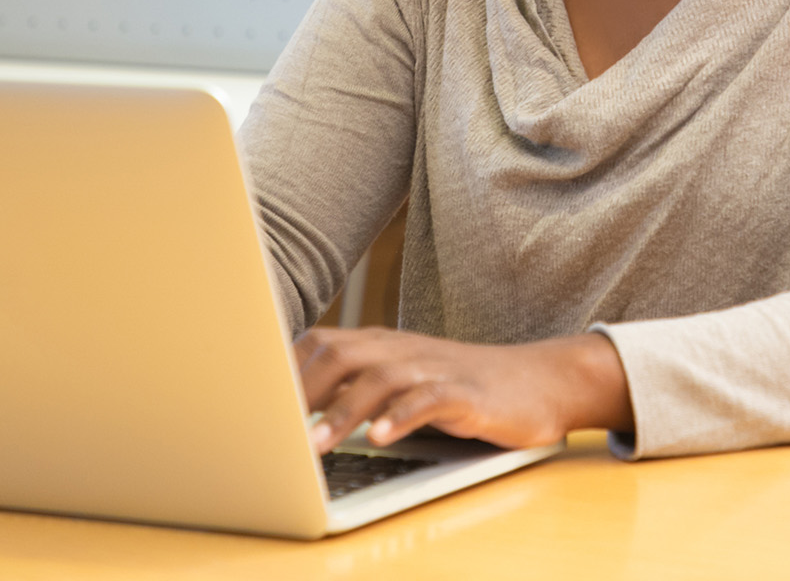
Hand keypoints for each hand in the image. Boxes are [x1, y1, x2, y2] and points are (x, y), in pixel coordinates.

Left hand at [294, 326, 632, 452]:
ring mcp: (436, 368)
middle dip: (302, 390)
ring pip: (380, 377)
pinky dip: (401, 417)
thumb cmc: (463, 389)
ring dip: (342, 411)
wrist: (540, 380)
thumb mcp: (406, 383)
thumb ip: (358, 389)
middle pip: (341, 353)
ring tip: (315, 445)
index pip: (321, 344)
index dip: (283, 370)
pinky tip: (379, 438)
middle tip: (271, 428)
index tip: (250, 403)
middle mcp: (404, 350)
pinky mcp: (467, 393)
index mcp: (383, 346)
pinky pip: (429, 399)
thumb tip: (296, 414)